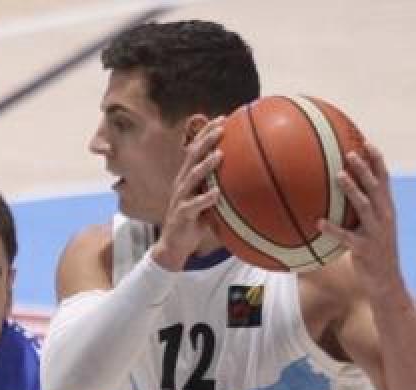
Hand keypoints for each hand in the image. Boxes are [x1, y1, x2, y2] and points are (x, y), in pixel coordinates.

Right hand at [149, 117, 224, 271]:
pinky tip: (217, 193)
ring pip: (192, 177)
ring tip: (220, 155)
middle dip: (206, 140)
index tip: (222, 118)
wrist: (173, 245)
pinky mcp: (182, 215)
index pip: (195, 149)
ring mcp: (181, 198)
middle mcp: (181, 183)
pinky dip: (206, 198)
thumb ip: (217, 186)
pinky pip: (194, 205)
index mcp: (186, 177)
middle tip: (221, 127)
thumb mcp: (205, 199)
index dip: (206, 133)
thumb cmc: (193, 221)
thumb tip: (242, 176)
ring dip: (206, 165)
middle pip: (192, 156)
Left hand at [318, 141, 403, 294]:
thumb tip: (342, 194)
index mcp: (387, 209)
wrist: (386, 281)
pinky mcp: (364, 249)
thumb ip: (364, 210)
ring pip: (364, 206)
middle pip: (375, 187)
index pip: (384, 180)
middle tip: (350, 153)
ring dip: (352, 189)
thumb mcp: (375, 228)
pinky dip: (333, 229)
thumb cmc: (375, 251)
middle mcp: (384, 217)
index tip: (367, 143)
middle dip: (364, 169)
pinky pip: (346, 237)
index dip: (377, 161)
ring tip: (338, 175)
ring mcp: (375, 232)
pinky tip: (318, 223)